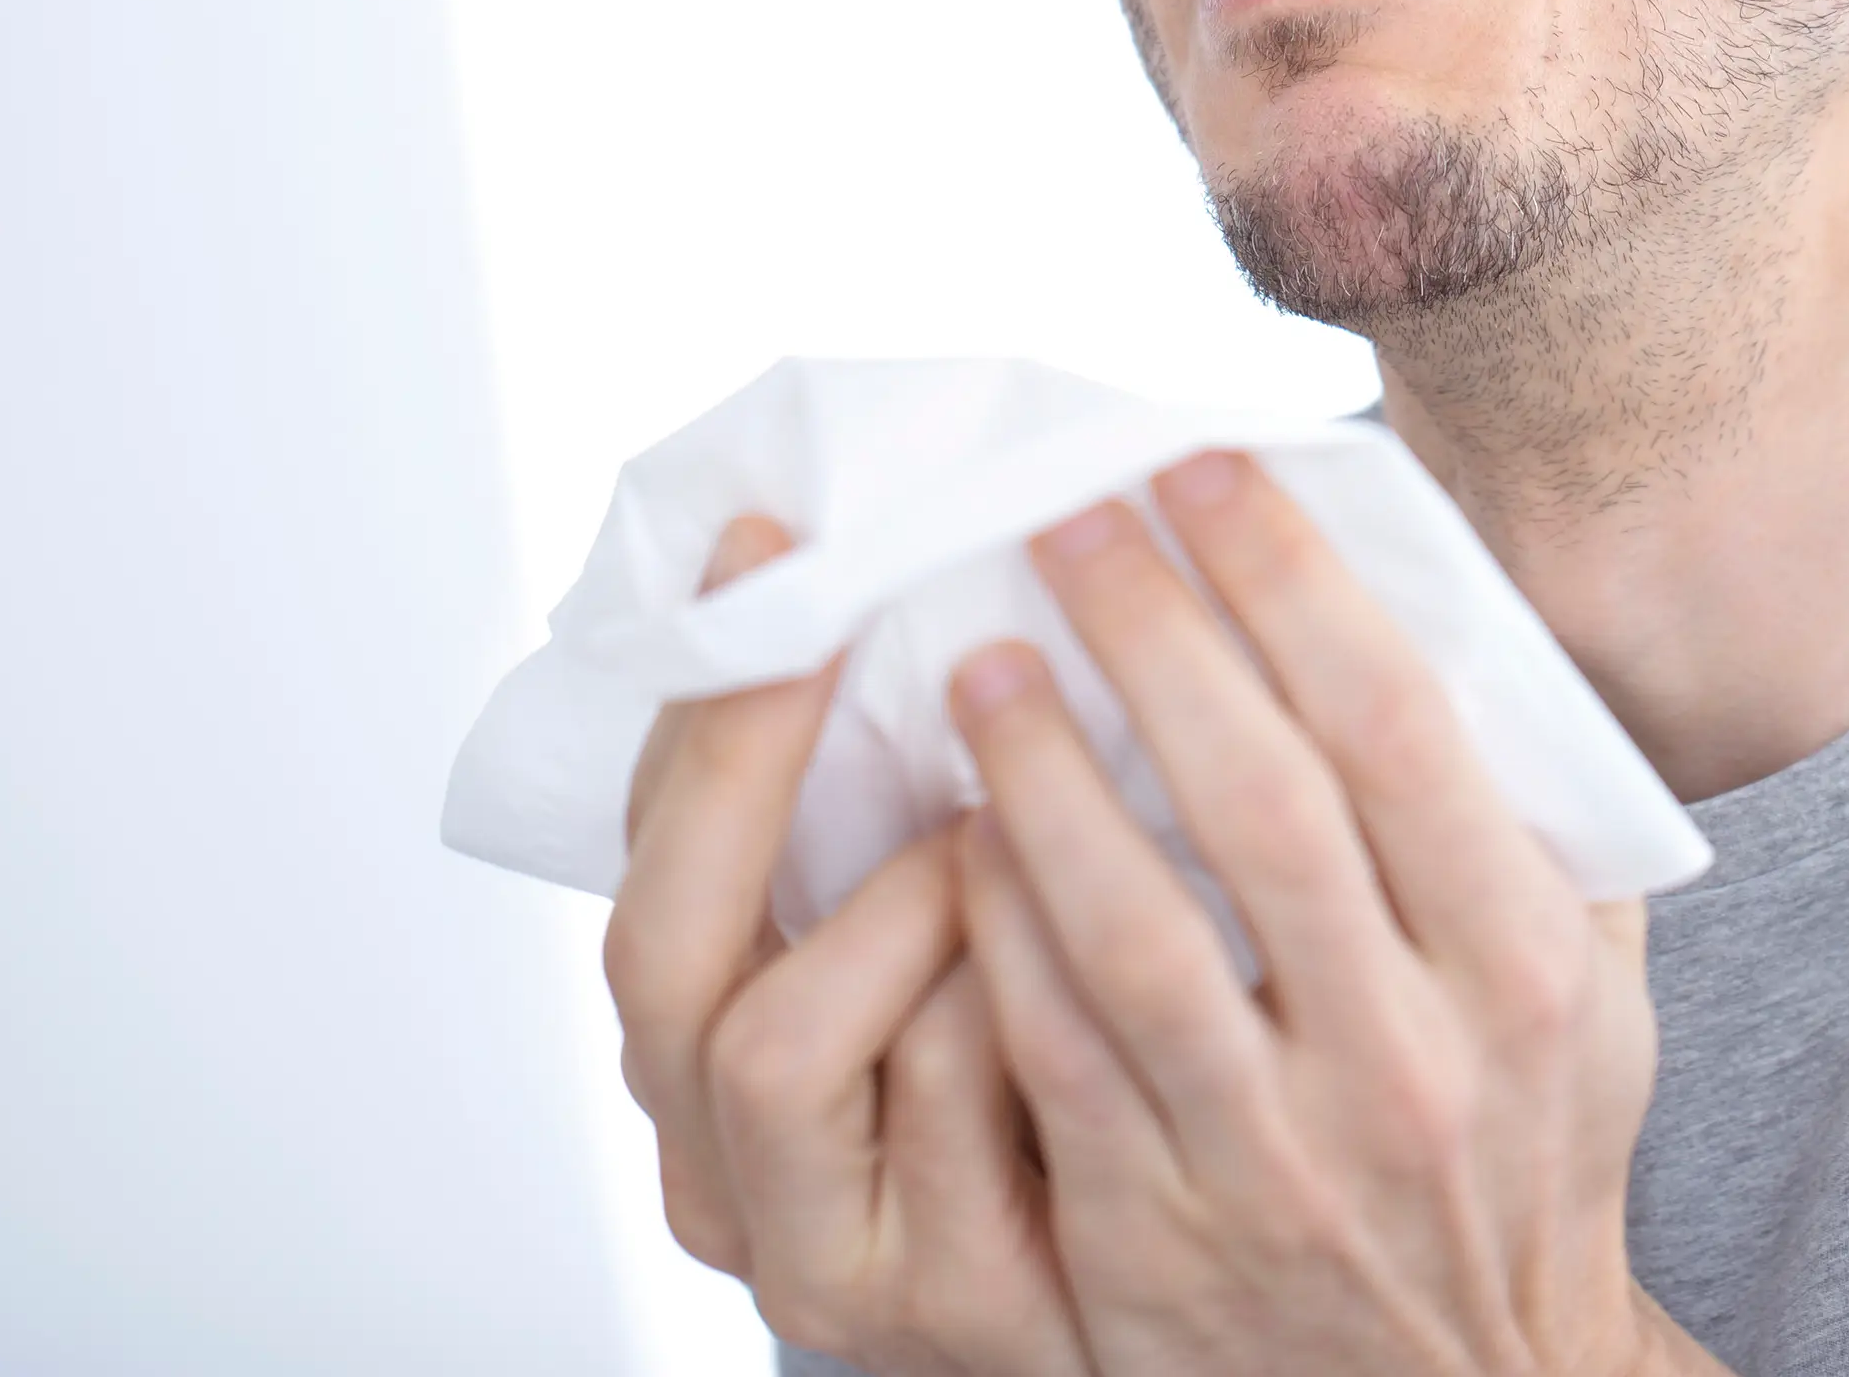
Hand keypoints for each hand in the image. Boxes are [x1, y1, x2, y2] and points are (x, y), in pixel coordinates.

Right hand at [604, 514, 1087, 1376]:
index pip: (644, 860)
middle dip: (745, 760)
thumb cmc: (1069, 1081)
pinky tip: (1090, 941)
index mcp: (704, 1055)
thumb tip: (904, 578)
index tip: (768, 547)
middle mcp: (726, 1166)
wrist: (1203, 1297)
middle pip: (660, 952)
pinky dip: (1006, 1003)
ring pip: (779, 1043)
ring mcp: (826, 1254)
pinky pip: (945, 1114)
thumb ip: (890, 810)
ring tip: (1000, 824)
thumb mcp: (947, 935)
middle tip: (836, 618)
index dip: (700, 707)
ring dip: (901, 901)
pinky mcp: (952, 1311)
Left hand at [945, 448, 1725, 1376]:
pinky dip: (999, 932)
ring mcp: (1274, 1162)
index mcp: (1528, 972)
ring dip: (1044, 776)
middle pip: (1261, 805)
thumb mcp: (1594, 984)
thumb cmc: (1523, 1148)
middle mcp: (1409, 1065)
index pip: (1399, 728)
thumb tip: (1442, 599)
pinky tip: (960, 832)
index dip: (1290, 581)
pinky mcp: (1152, 1239)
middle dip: (1154, 638)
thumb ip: (1538, 813)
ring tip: (984, 660)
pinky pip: (1052, 1058)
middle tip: (1068, 520)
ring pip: (1132, 934)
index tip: (1208, 471)